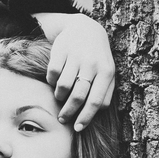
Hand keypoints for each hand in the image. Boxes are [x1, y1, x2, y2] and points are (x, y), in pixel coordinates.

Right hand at [33, 12, 115, 130]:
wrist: (85, 28)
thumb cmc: (97, 58)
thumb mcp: (106, 72)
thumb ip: (105, 92)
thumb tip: (97, 113)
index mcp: (106, 71)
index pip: (95, 101)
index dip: (85, 118)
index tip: (78, 128)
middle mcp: (92, 63)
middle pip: (77, 97)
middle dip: (68, 112)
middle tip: (62, 119)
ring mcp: (76, 55)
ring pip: (63, 87)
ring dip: (59, 97)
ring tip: (60, 97)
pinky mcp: (61, 49)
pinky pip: (53, 74)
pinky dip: (52, 81)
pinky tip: (55, 81)